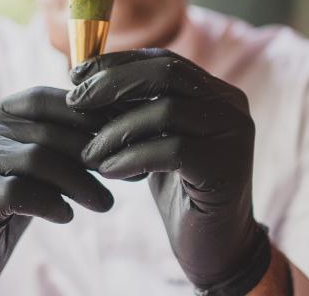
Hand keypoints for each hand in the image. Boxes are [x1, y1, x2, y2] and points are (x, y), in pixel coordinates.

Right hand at [0, 87, 113, 294]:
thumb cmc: (3, 211)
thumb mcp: (31, 170)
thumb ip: (57, 145)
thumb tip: (118, 129)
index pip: (43, 98)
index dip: (86, 113)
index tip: (123, 133)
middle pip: (45, 131)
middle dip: (91, 152)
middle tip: (126, 172)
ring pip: (37, 159)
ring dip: (79, 182)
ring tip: (104, 202)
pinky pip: (20, 192)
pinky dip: (51, 203)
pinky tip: (66, 215)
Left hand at [68, 49, 270, 291]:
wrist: (217, 248)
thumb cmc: (181, 192)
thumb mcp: (158, 141)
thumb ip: (140, 110)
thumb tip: (88, 80)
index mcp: (217, 92)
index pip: (164, 61)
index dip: (117, 63)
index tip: (76, 76)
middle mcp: (231, 106)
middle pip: (167, 74)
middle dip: (113, 84)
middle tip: (74, 102)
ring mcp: (234, 135)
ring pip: (165, 112)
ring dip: (116, 131)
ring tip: (88, 153)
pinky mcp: (227, 168)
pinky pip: (171, 150)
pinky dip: (132, 158)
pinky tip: (109, 172)